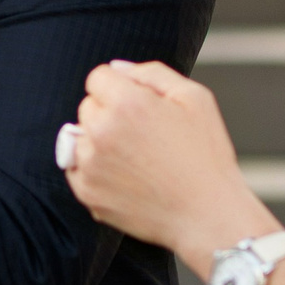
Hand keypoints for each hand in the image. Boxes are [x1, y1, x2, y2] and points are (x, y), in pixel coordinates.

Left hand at [62, 59, 279, 275]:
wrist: (207, 216)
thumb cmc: (206, 156)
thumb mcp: (195, 98)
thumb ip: (152, 74)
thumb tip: (117, 69)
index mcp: (126, 103)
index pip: (98, 78)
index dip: (120, 88)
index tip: (140, 107)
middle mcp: (101, 131)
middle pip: (88, 107)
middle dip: (110, 114)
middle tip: (144, 136)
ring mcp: (90, 164)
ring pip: (80, 138)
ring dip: (100, 142)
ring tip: (137, 160)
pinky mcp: (86, 192)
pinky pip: (77, 168)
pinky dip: (95, 170)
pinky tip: (127, 178)